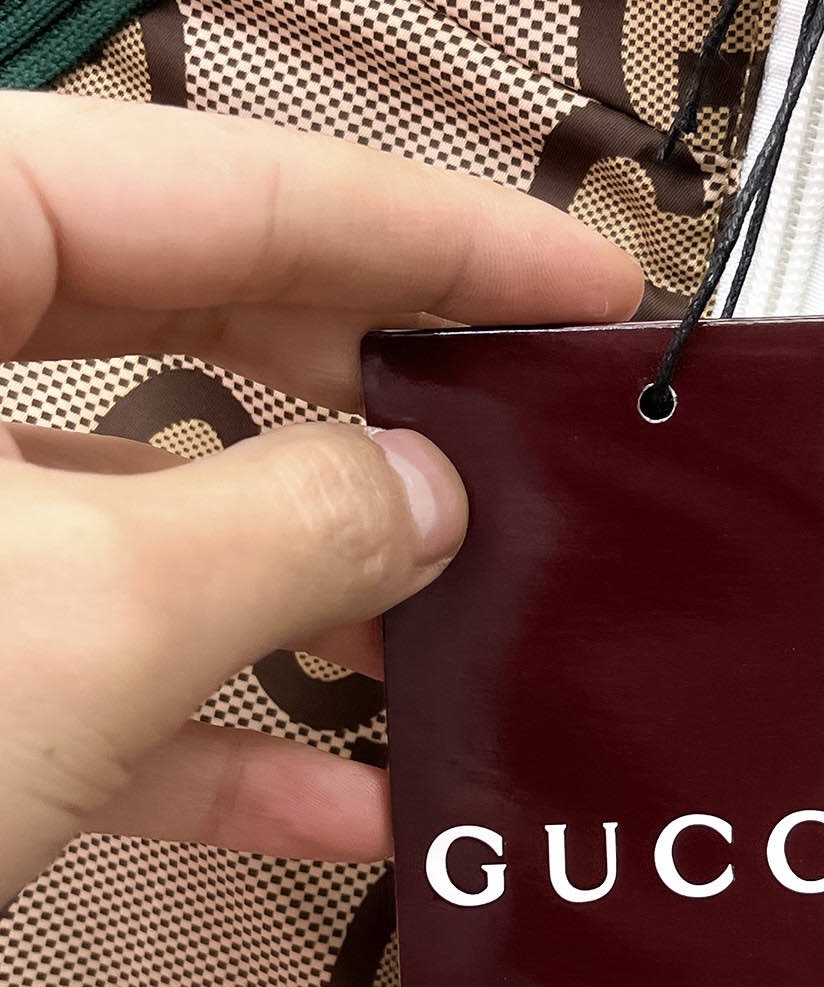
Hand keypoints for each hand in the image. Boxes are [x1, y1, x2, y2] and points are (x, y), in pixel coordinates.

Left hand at [0, 92, 642, 902]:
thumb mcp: (93, 611)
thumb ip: (286, 528)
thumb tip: (429, 493)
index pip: (227, 181)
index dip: (434, 235)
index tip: (592, 289)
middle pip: (180, 312)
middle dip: (369, 402)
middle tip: (534, 436)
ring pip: (127, 507)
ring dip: (297, 595)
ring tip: (452, 644)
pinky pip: (66, 661)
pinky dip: (194, 733)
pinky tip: (341, 806)